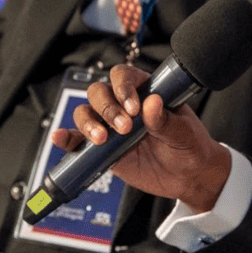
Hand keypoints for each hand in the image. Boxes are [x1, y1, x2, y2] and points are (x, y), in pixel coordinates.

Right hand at [49, 63, 229, 213]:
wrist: (188, 176)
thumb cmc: (190, 146)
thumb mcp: (184, 133)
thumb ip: (167, 121)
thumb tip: (152, 104)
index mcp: (145, 91)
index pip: (124, 77)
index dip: (124, 88)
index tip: (134, 108)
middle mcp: (123, 105)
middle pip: (99, 92)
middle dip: (107, 108)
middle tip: (124, 128)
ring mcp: (110, 125)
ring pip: (85, 112)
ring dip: (89, 123)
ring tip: (102, 139)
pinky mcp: (101, 147)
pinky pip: (78, 139)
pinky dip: (67, 138)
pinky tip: (61, 138)